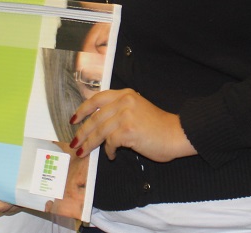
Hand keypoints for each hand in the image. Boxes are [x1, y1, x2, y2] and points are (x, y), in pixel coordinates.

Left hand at [69, 89, 196, 161]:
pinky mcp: (128, 130)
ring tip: (83, 152)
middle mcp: (124, 101)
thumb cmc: (159, 127)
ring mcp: (125, 114)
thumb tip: (98, 125)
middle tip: (74, 142)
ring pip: (99, 131)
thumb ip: (119, 111)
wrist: (177, 134)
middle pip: (95, 117)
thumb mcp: (137, 110)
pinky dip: (109, 151)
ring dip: (89, 143)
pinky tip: (112, 155)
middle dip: (82, 132)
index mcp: (125, 94)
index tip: (73, 120)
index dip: (83, 110)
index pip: (97, 99)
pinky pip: (111, 142)